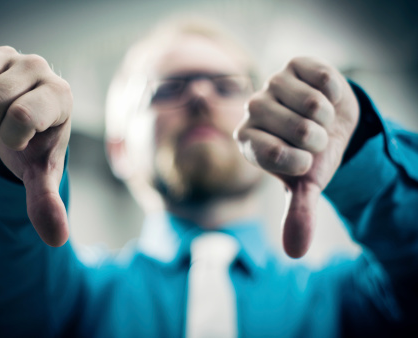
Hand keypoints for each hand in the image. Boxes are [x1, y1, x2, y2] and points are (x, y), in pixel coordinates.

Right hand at [0, 41, 72, 246]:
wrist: (16, 122)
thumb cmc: (31, 146)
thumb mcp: (39, 173)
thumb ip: (47, 202)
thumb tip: (57, 239)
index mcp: (60, 96)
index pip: (22, 116)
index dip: (10, 137)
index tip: (20, 140)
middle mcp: (40, 68)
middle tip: (1, 127)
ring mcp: (11, 54)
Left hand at [234, 57, 358, 257]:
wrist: (330, 125)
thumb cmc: (311, 156)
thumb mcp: (305, 186)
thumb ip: (298, 214)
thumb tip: (295, 253)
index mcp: (246, 140)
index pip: (273, 153)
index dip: (299, 161)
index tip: (305, 162)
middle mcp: (252, 110)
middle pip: (298, 129)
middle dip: (318, 140)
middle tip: (313, 139)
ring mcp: (272, 84)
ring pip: (312, 104)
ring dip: (328, 118)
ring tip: (319, 119)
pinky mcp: (294, 65)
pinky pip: (323, 80)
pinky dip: (334, 94)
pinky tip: (325, 97)